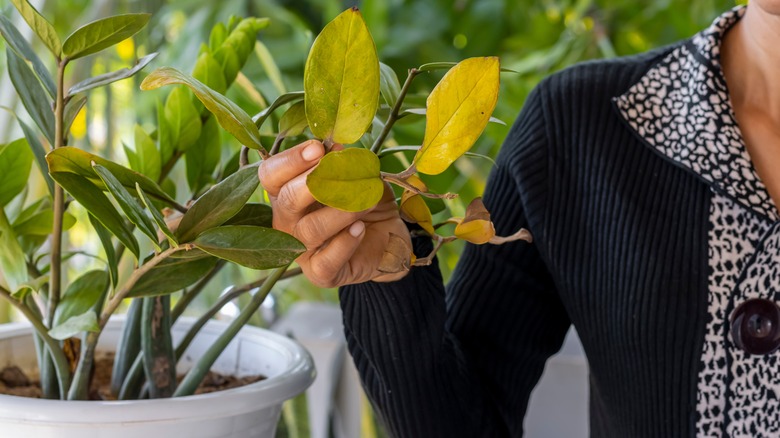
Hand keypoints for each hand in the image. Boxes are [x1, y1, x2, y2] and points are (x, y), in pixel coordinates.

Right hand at [258, 140, 411, 287]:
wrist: (388, 239)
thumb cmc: (364, 202)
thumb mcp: (358, 176)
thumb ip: (344, 162)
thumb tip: (336, 148)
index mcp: (286, 193)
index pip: (271, 175)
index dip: (291, 160)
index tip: (318, 148)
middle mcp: (286, 222)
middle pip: (286, 200)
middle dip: (313, 182)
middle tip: (340, 170)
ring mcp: (300, 250)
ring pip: (311, 229)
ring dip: (341, 210)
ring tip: (365, 201)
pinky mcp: (320, 272)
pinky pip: (326, 260)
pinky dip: (345, 242)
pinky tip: (360, 228)